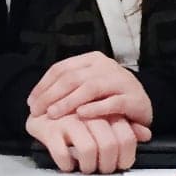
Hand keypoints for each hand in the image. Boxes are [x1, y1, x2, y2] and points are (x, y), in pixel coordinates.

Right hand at [27, 110, 149, 173]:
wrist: (41, 103)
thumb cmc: (76, 113)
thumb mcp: (104, 116)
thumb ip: (126, 126)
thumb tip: (145, 135)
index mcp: (106, 109)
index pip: (126, 137)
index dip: (126, 157)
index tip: (120, 165)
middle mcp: (90, 113)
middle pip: (109, 145)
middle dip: (107, 165)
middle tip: (102, 170)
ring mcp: (69, 119)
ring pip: (88, 150)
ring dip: (88, 166)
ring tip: (85, 168)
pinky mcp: (50, 128)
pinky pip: (63, 153)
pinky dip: (67, 164)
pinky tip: (68, 164)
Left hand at [28, 51, 151, 124]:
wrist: (143, 102)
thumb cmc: (109, 96)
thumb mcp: (87, 86)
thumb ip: (67, 88)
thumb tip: (35, 101)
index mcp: (92, 59)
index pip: (62, 68)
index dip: (44, 85)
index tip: (31, 102)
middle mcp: (106, 66)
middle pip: (73, 77)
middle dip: (51, 94)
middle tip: (38, 111)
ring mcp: (120, 81)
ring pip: (90, 88)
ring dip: (69, 101)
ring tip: (54, 114)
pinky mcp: (133, 98)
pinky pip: (112, 102)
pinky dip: (95, 108)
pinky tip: (81, 115)